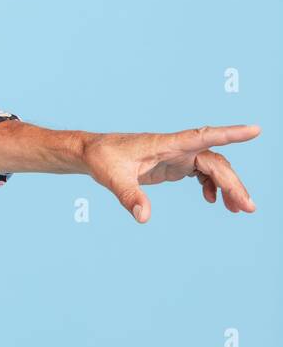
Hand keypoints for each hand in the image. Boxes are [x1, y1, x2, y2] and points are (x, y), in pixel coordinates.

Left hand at [82, 124, 259, 222]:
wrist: (91, 153)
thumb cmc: (101, 159)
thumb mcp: (112, 178)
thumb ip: (129, 196)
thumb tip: (143, 217)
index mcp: (165, 144)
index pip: (203, 136)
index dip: (230, 133)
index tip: (255, 129)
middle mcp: (175, 147)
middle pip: (214, 161)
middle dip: (233, 183)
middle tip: (247, 208)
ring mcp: (176, 155)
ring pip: (212, 167)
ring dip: (227, 186)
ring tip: (238, 209)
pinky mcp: (172, 164)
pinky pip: (201, 172)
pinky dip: (211, 185)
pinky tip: (213, 200)